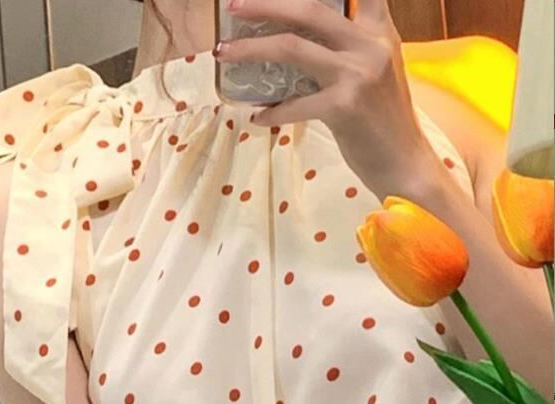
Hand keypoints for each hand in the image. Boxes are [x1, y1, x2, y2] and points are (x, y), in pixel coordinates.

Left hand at [214, 0, 444, 200]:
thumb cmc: (384, 120)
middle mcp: (370, 45)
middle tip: (233, 6)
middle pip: (309, 10)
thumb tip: (300, 41)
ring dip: (251, 50)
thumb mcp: (376, 71)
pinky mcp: (344, 107)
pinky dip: (272, 111)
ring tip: (223, 53)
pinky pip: (294, 105)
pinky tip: (257, 117)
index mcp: (379, 32)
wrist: (404, 162)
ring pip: (292, 48)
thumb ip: (350, 48)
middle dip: (265, 4)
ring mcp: (357, 75)